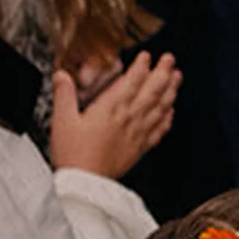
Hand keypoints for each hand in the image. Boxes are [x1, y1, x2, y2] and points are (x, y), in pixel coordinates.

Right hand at [49, 52, 181, 178]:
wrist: (85, 182)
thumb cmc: (73, 154)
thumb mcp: (61, 121)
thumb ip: (64, 95)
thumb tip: (62, 76)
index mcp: (109, 109)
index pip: (130, 82)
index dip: (140, 67)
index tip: (146, 56)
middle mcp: (128, 119)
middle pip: (151, 91)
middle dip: (162, 72)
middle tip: (170, 59)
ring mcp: (137, 133)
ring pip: (159, 107)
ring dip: (170, 90)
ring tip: (177, 77)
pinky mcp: (140, 147)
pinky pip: (159, 130)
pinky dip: (167, 118)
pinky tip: (170, 111)